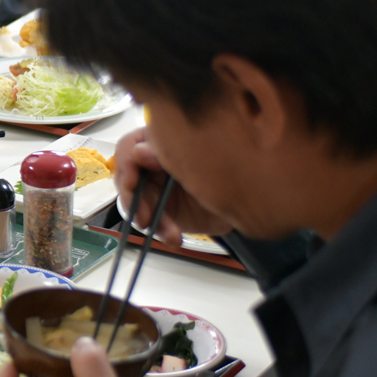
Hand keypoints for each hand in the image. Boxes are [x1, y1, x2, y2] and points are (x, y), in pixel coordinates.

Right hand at [113, 127, 231, 241]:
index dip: (127, 164)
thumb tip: (139, 151)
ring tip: (170, 233)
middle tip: (144, 218)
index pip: (130, 145)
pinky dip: (161, 229)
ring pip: (137, 201)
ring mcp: (158, 186)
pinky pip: (152, 219)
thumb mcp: (205, 160)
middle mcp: (156, 161)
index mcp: (164, 140)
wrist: (250, 200)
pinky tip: (173, 236)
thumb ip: (170, 154)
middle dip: (135, 200)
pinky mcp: (163, 208)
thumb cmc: (233, 171)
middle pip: (129, 176)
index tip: (132, 183)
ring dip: (149, 219)